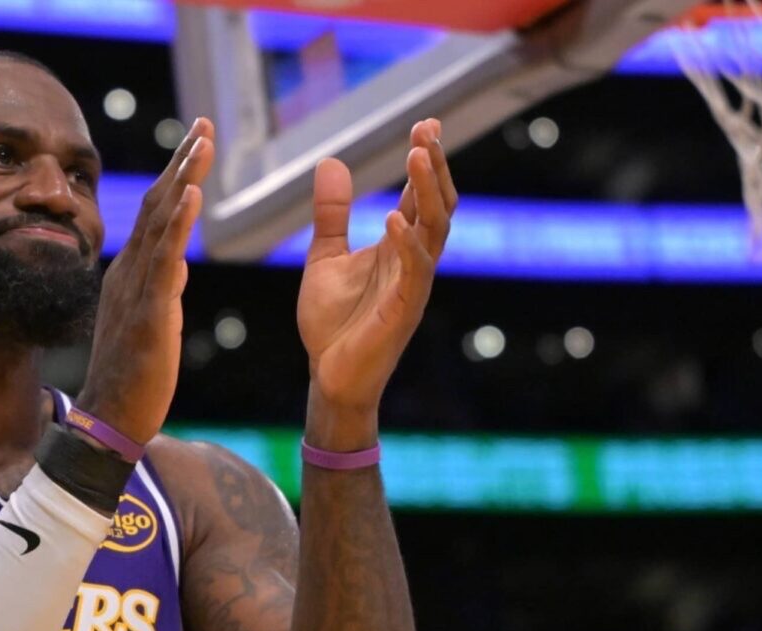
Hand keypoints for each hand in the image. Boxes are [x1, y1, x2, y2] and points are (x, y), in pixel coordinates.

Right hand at [76, 118, 214, 444]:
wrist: (108, 420)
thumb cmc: (131, 378)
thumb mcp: (150, 321)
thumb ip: (161, 288)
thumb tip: (175, 264)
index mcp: (131, 274)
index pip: (154, 214)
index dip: (176, 175)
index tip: (197, 141)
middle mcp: (129, 272)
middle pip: (157, 204)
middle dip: (182, 161)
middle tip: (205, 123)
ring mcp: (136, 289)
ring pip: (161, 222)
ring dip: (183, 177)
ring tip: (204, 141)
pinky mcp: (148, 312)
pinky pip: (164, 260)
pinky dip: (178, 223)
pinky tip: (192, 194)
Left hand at [297, 119, 455, 416]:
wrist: (328, 376)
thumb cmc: (332, 324)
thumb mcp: (324, 257)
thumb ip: (332, 214)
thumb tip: (330, 161)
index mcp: (399, 247)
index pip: (419, 195)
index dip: (425, 160)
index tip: (425, 122)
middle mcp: (413, 261)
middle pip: (437, 204)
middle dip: (434, 167)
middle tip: (427, 130)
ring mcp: (413, 285)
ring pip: (435, 230)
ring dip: (427, 192)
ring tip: (418, 156)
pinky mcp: (403, 310)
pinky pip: (414, 272)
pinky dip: (407, 244)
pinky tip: (394, 219)